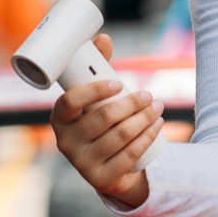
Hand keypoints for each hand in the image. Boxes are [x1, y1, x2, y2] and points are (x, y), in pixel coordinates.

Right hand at [50, 33, 164, 206]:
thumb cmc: (102, 122)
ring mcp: (81, 164)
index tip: (119, 83)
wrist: (111, 165)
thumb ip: (98, 68)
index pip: (70, 102)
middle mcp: (65, 143)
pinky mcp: (100, 179)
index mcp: (59, 119)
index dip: (94, 91)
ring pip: (119, 136)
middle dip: (131, 104)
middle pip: (102, 118)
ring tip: (158, 107)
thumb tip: (103, 37)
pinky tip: (157, 125)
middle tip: (149, 96)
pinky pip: (128, 155)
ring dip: (144, 119)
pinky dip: (147, 137)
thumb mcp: (97, 98)